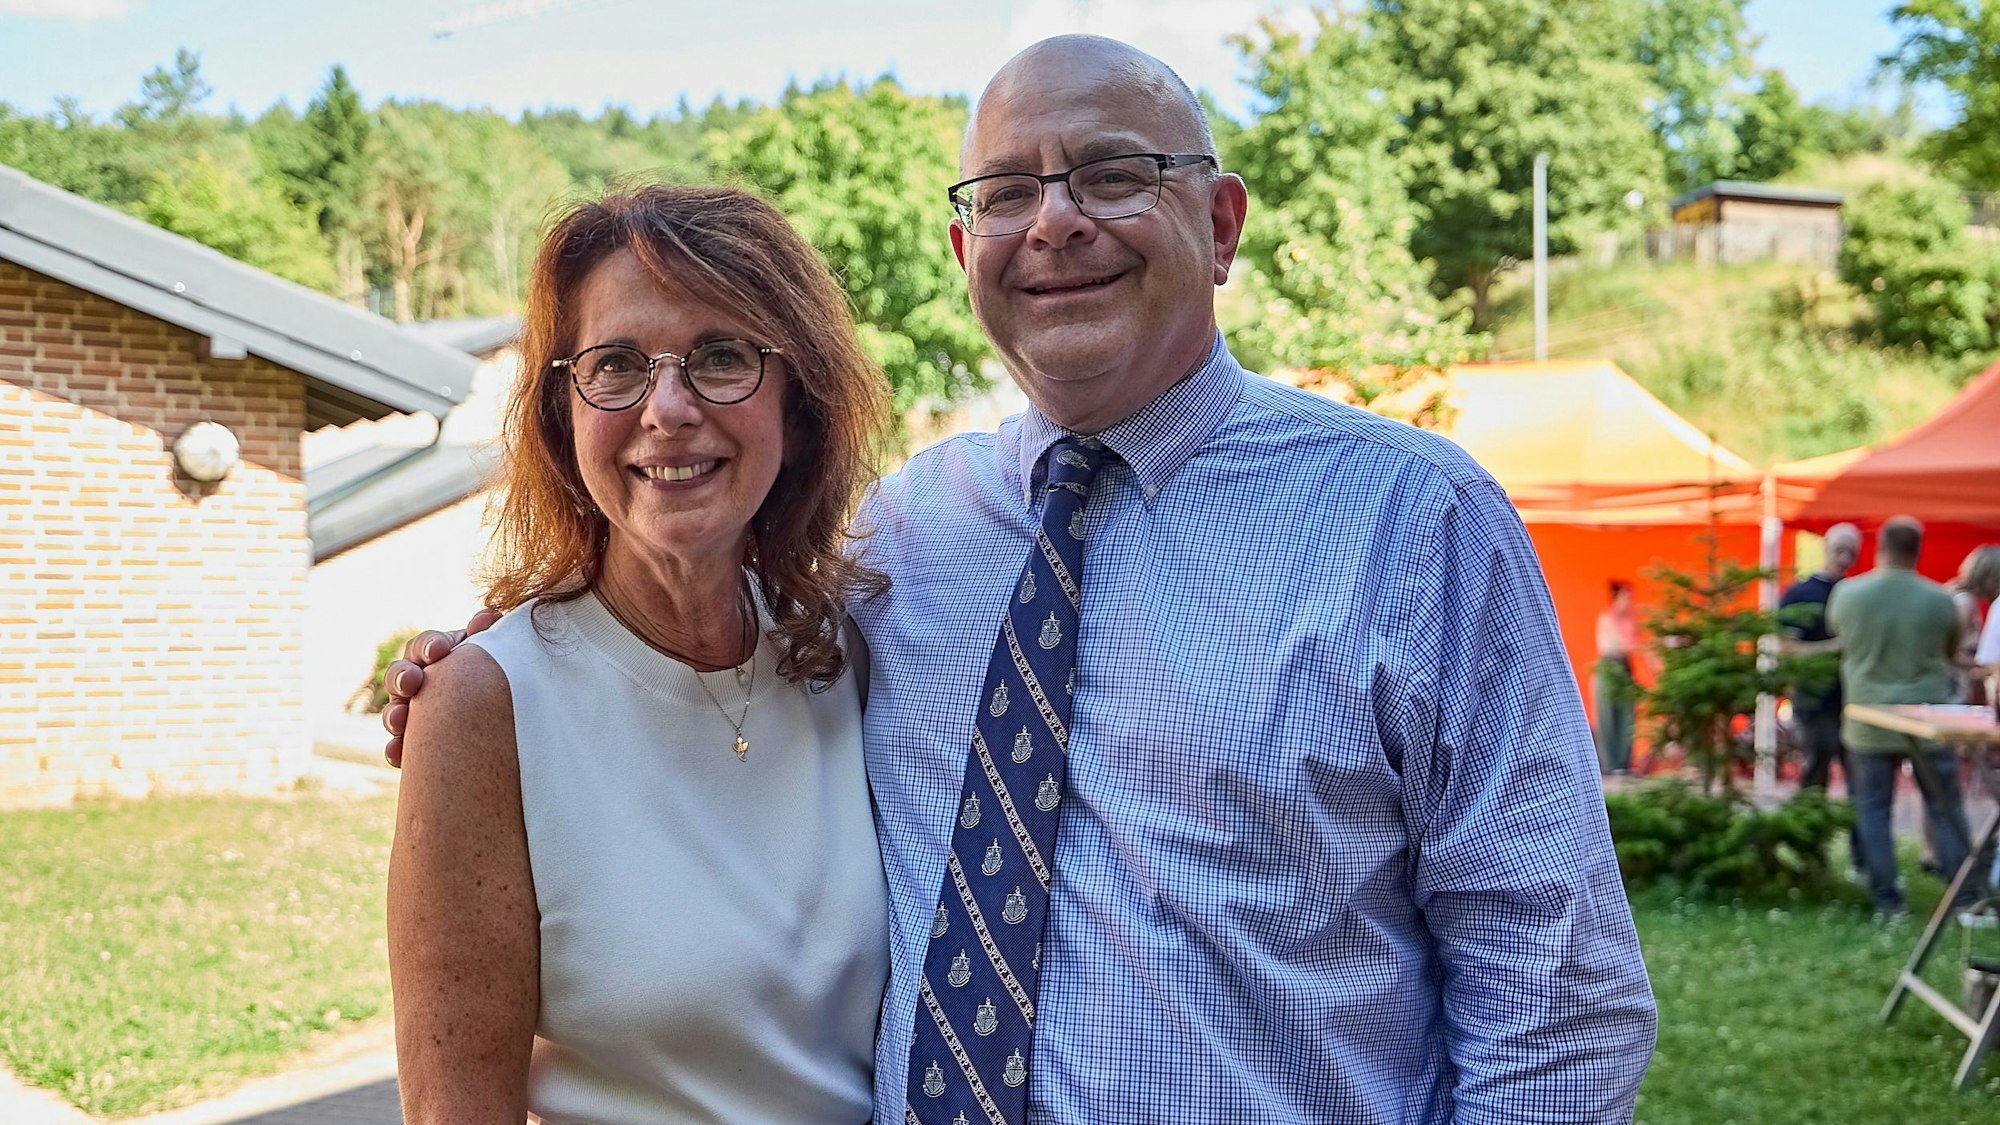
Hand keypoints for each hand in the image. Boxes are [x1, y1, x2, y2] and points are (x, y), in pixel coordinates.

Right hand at [382, 608, 500, 767]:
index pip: (424, 645)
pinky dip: (396, 749)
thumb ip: (486, 635)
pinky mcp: (412, 743)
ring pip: (394, 711)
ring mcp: (411, 711)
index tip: (439, 650)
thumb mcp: (489, 652)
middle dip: (403, 678)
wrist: (495, 713)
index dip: (429, 646)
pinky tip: (398, 753)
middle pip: (400, 675)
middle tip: (411, 683)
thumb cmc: (490, 672)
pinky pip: (397, 747)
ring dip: (394, 715)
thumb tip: (486, 615)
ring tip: (400, 721)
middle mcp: (417, 680)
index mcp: (434, 654)